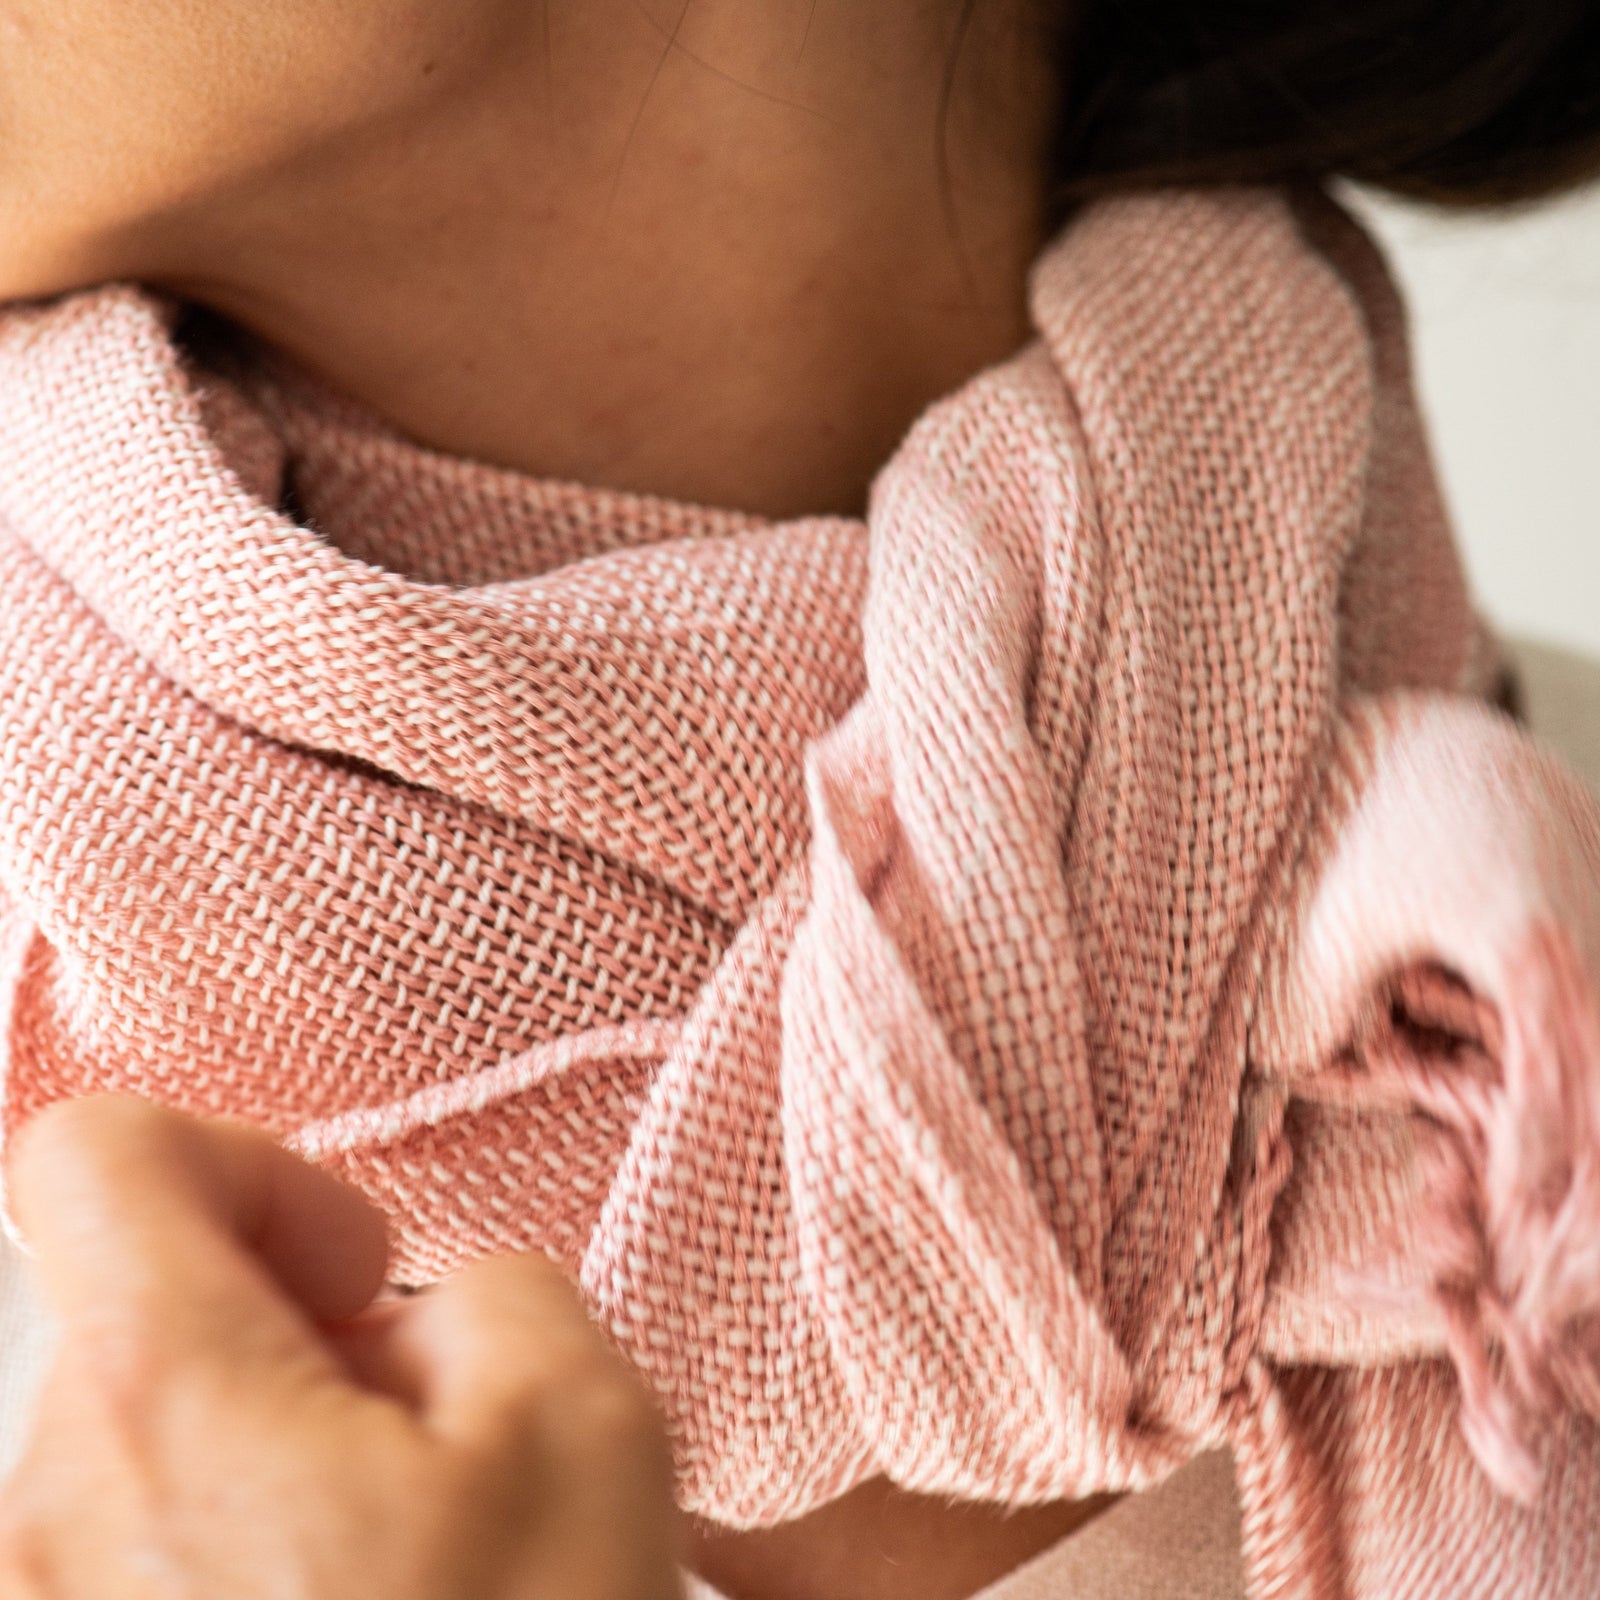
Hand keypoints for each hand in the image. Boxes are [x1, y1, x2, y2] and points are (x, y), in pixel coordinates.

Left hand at [0, 1096, 681, 1598]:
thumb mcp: (582, 1417)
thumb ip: (487, 1283)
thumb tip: (402, 1327)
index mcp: (167, 1403)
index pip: (97, 1152)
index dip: (250, 1160)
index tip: (355, 1271)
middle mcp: (50, 1511)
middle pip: (140, 1298)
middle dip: (290, 1326)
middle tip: (416, 1430)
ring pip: (147, 1427)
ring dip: (278, 1442)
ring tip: (400, 1546)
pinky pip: (137, 1538)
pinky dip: (242, 1535)